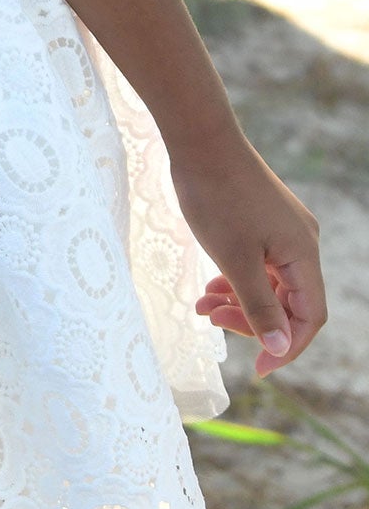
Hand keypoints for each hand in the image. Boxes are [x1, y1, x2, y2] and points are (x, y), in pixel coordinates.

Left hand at [173, 137, 325, 376]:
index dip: (286, 347)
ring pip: (269, 283)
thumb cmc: (216, 198)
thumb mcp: (235, 260)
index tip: (256, 368)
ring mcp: (282, 230)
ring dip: (238, 301)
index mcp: (303, 255)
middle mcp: (301, 243)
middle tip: (212, 320)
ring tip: (202, 307)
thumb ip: (258, 306)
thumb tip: (278, 346)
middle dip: (252, 320)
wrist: (199, 139)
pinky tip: (209, 287)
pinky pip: (257, 264)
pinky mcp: (262, 220)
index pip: (309, 318)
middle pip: (289, 302)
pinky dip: (235, 279)